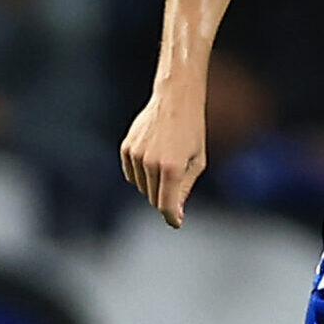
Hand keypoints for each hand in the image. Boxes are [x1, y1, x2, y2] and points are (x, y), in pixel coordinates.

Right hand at [120, 92, 206, 227]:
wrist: (175, 101)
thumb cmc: (192, 132)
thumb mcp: (197, 162)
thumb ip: (185, 189)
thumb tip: (174, 214)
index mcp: (172, 168)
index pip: (166, 205)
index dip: (171, 217)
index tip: (176, 222)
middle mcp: (150, 163)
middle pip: (154, 199)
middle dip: (166, 198)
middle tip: (178, 181)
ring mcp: (135, 156)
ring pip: (142, 188)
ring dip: (154, 185)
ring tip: (167, 163)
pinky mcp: (126, 149)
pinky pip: (132, 176)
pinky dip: (142, 175)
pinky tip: (154, 159)